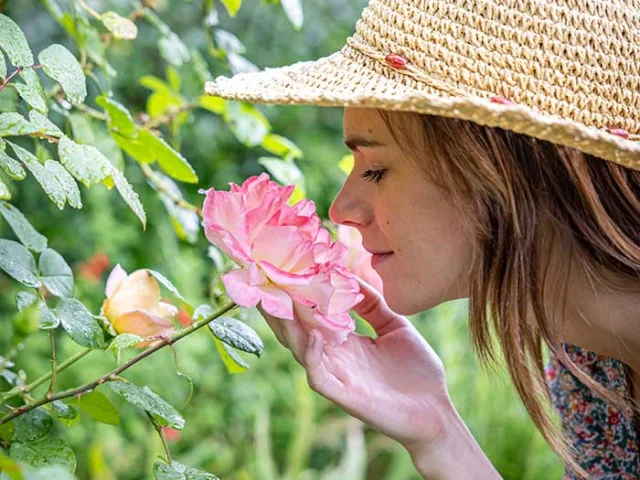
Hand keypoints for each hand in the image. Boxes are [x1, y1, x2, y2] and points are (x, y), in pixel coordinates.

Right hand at [258, 278, 452, 452]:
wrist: (438, 413)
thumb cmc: (418, 373)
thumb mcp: (395, 327)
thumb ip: (373, 305)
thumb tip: (352, 277)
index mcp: (345, 342)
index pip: (311, 316)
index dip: (297, 295)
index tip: (285, 268)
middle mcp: (335, 358)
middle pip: (296, 332)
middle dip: (278, 309)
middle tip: (262, 282)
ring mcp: (338, 377)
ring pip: (300, 351)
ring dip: (286, 328)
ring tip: (276, 303)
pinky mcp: (345, 396)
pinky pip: (318, 376)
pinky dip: (312, 356)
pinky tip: (313, 335)